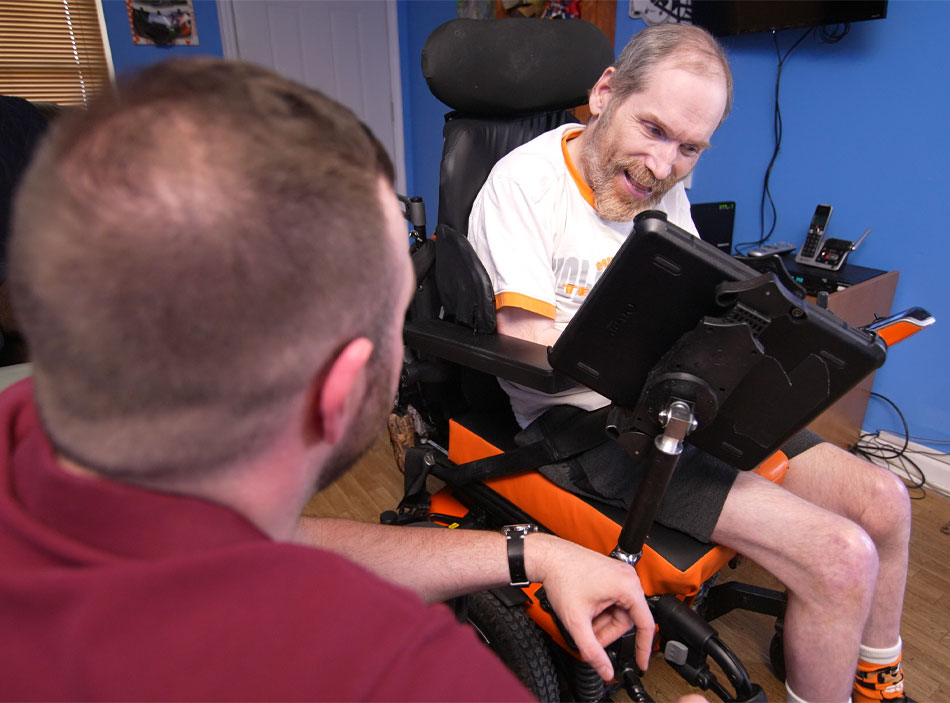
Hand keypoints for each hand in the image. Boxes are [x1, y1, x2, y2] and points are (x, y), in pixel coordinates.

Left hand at [526, 534, 653, 679]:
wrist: (548, 558)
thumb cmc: (562, 577)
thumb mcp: (577, 622)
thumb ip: (592, 651)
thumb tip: (605, 670)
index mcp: (628, 586)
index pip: (645, 624)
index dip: (643, 648)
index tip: (641, 663)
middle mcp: (627, 578)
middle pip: (626, 620)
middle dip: (606, 632)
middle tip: (588, 637)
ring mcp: (619, 575)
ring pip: (617, 612)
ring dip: (601, 622)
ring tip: (582, 620)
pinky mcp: (610, 575)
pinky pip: (612, 601)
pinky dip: (599, 611)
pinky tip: (585, 611)